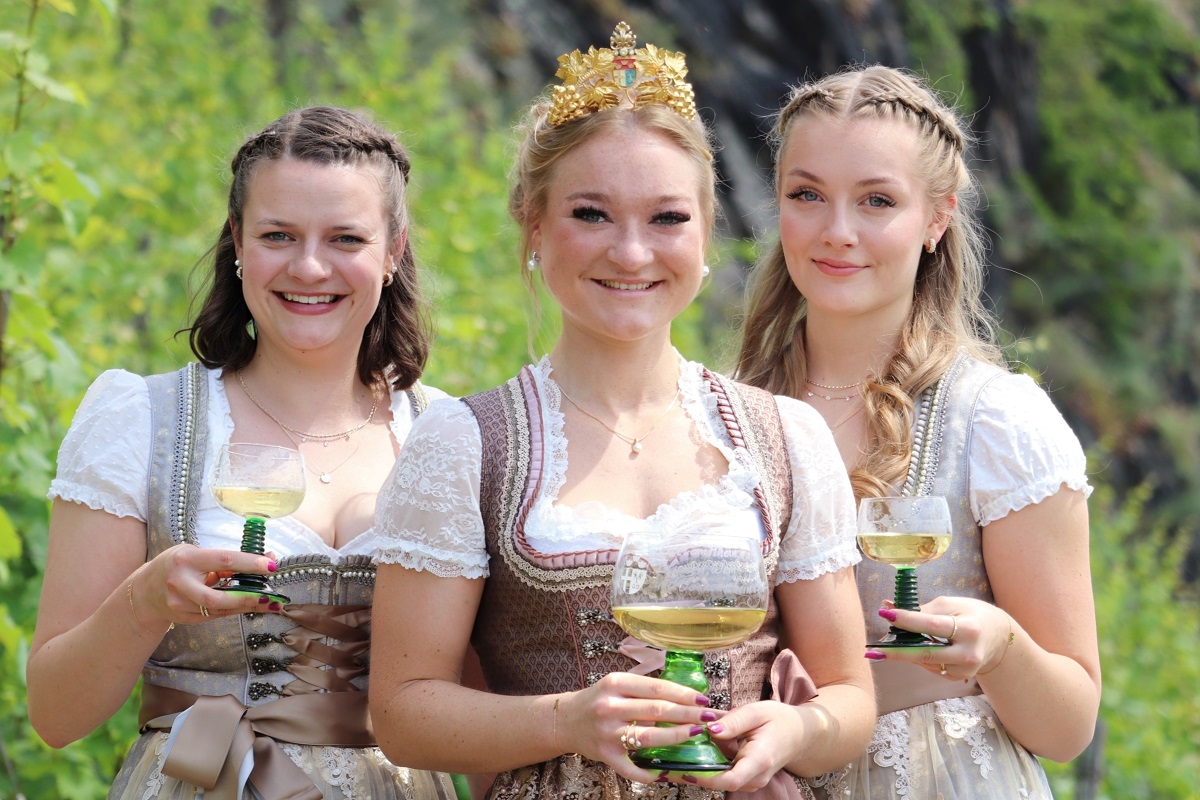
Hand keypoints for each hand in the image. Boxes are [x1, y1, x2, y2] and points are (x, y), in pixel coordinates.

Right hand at [132, 543, 280, 630]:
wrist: (145, 590)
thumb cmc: (177, 565)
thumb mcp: (198, 554)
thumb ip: (227, 560)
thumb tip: (266, 558)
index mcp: (186, 559)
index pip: (223, 560)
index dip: (249, 563)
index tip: (271, 565)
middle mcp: (180, 583)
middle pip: (217, 597)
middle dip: (248, 598)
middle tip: (271, 596)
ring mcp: (179, 604)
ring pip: (218, 610)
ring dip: (246, 607)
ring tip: (269, 604)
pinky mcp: (183, 618)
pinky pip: (214, 615)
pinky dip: (234, 610)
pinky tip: (249, 606)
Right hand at [554, 672, 721, 783]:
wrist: (566, 720)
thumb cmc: (598, 700)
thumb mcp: (618, 685)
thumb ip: (644, 689)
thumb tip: (684, 695)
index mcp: (616, 684)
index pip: (657, 688)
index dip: (684, 694)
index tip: (704, 699)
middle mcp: (610, 707)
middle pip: (658, 710)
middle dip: (688, 714)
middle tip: (709, 717)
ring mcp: (608, 733)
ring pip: (650, 737)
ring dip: (677, 736)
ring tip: (696, 734)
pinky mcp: (605, 755)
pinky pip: (632, 768)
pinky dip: (650, 773)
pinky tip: (665, 771)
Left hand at [680, 700, 803, 791]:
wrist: (798, 734)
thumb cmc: (779, 720)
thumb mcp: (757, 712)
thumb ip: (733, 721)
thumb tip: (709, 728)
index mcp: (759, 759)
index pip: (730, 779)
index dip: (705, 778)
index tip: (684, 769)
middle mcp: (754, 776)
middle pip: (719, 782)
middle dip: (692, 773)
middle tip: (665, 763)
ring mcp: (750, 780)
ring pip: (718, 780)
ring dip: (696, 770)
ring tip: (670, 758)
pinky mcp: (744, 778)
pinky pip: (722, 775)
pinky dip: (705, 766)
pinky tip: (688, 755)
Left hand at [867, 597, 1012, 680]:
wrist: (998, 637)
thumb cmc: (971, 614)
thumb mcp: (950, 605)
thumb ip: (920, 609)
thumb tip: (888, 607)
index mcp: (969, 629)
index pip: (932, 625)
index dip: (907, 620)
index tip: (885, 613)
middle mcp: (968, 653)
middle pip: (926, 653)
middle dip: (896, 651)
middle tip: (871, 650)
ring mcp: (964, 669)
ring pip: (925, 662)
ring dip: (902, 653)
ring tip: (882, 645)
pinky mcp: (958, 678)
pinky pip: (930, 667)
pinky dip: (917, 657)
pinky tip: (908, 649)